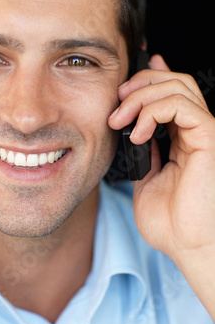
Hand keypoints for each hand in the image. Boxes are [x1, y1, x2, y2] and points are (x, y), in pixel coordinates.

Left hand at [108, 54, 214, 317]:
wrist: (186, 247)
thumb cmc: (170, 221)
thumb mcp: (146, 176)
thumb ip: (143, 148)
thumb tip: (134, 126)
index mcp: (183, 137)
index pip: (172, 92)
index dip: (152, 75)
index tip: (125, 79)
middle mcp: (196, 130)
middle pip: (175, 81)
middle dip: (141, 83)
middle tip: (117, 102)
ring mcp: (204, 132)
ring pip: (177, 86)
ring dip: (141, 96)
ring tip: (120, 120)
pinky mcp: (208, 138)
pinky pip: (180, 105)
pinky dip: (152, 111)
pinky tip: (137, 134)